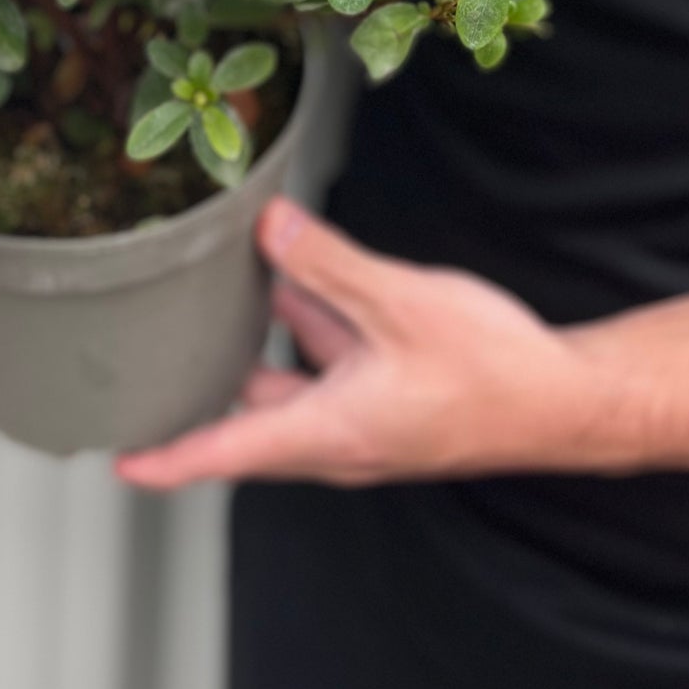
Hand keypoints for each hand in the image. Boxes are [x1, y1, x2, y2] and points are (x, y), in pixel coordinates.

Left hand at [115, 198, 688, 489]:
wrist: (569, 398)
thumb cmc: (493, 372)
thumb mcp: (399, 302)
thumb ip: (327, 264)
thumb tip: (269, 228)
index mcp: (328, 430)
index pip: (226, 453)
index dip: (168, 457)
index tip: (120, 460)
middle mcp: (339, 435)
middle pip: (250, 415)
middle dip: (206, 384)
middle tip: (153, 357)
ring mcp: (368, 419)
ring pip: (293, 379)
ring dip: (264, 338)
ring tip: (221, 287)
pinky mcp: (394, 397)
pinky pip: (332, 361)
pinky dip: (311, 323)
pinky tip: (303, 272)